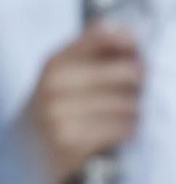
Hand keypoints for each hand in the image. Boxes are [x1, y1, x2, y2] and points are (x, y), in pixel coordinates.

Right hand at [21, 22, 141, 183]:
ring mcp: (60, 114)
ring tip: (130, 114)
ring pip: (129, 104)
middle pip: (127, 72)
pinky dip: (130, 130)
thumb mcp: (65, 76)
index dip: (130, 43)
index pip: (101, 37)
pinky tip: (124, 131)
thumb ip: (94, 52)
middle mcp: (54, 85)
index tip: (138, 52)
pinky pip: (122, 129)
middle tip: (141, 89)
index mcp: (55, 63)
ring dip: (137, 110)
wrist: (25, 153)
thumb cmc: (56, 110)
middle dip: (141, 82)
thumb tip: (128, 30)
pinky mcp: (72, 142)